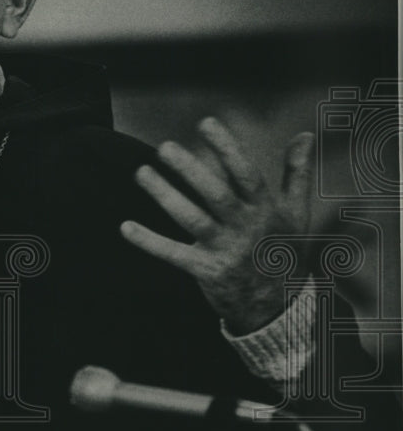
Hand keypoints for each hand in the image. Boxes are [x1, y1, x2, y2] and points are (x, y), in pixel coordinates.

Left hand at [120, 117, 313, 334]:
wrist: (279, 307)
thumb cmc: (283, 251)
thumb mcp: (296, 213)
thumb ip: (297, 173)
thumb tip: (304, 134)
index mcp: (265, 209)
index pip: (245, 173)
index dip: (227, 148)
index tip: (205, 123)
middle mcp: (245, 227)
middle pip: (215, 194)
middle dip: (190, 170)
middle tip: (164, 147)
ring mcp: (224, 250)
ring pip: (191, 220)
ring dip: (165, 196)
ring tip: (141, 173)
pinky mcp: (206, 271)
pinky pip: (173, 254)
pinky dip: (149, 242)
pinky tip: (125, 226)